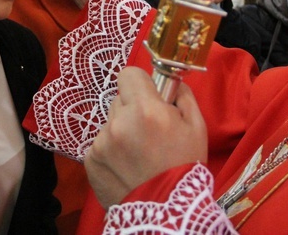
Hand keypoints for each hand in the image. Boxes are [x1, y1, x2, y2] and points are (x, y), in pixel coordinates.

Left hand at [84, 67, 207, 208]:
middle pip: (119, 100)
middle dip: (132, 110)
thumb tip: (170, 82)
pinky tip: (126, 168)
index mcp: (145, 109)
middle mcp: (119, 122)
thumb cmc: (185, 167)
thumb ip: (182, 96)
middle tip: (148, 132)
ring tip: (138, 155)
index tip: (148, 97)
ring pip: (110, 123)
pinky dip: (111, 152)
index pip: (128, 74)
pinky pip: (100, 144)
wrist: (166, 213)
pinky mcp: (90, 160)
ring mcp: (101, 142)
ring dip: (121, 132)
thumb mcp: (197, 128)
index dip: (139, 84)